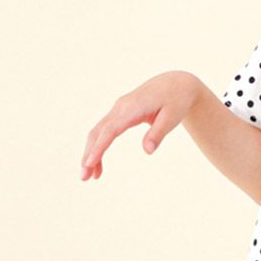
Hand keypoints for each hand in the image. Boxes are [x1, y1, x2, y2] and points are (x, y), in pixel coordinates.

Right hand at [80, 71, 199, 180]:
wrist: (176, 83)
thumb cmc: (176, 100)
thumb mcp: (173, 117)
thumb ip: (158, 133)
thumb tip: (148, 151)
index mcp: (132, 108)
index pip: (110, 130)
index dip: (99, 147)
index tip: (90, 163)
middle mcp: (120, 108)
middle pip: (98, 132)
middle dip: (89, 155)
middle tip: (84, 178)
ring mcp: (118, 110)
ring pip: (98, 132)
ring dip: (91, 153)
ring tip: (90, 176)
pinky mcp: (120, 114)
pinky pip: (105, 131)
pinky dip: (99, 146)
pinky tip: (98, 163)